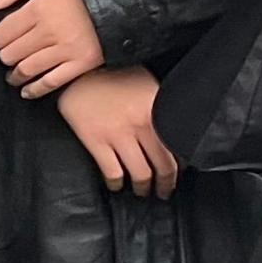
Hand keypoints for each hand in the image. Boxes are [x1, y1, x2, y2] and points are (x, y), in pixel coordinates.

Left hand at [0, 0, 105, 99]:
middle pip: (11, 53)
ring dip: (15, 75)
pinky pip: (50, 82)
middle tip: (6, 57)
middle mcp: (48, 31)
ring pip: (27, 69)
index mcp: (38, 8)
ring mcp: (64, 50)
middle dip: (5, 57)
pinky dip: (35, 90)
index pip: (2, 33)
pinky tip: (26, 91)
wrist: (122, 0)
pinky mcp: (80, 64)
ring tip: (13, 76)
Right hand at [56, 65, 177, 197]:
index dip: (182, 163)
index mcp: (156, 106)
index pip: (179, 144)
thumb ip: (161, 107)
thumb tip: (175, 130)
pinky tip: (118, 184)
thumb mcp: (147, 83)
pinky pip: (113, 173)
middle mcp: (141, 122)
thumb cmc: (114, 75)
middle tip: (165, 190)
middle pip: (163, 165)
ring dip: (144, 187)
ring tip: (143, 191)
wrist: (79, 71)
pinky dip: (117, 183)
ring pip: (141, 174)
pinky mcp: (96, 141)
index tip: (180, 170)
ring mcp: (118, 133)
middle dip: (166, 183)